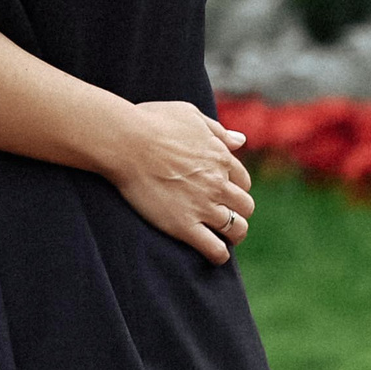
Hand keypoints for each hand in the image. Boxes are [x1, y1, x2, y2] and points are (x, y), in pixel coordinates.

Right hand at [99, 101, 254, 264]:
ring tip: (221, 236)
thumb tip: (241, 140)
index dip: (234, 187)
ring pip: (236, 229)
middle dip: (237, 211)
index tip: (222, 192)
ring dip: (232, 233)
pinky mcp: (184, 225)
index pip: (243, 181)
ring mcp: (203, 206)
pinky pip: (215, 249)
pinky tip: (213, 252)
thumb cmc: (151, 122)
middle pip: (245, 207)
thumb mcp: (189, 114)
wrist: (125, 141)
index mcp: (220, 158)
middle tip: (223, 214)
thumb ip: (217, 130)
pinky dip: (219, 254)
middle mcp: (218, 184)